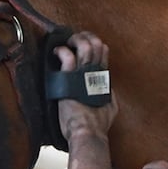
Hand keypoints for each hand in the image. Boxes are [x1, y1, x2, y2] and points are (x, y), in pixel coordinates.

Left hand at [55, 31, 117, 146]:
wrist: (87, 132)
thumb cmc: (97, 125)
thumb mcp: (111, 107)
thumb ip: (109, 95)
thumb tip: (108, 91)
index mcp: (104, 79)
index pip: (103, 51)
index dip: (94, 43)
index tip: (84, 44)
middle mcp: (95, 74)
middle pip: (96, 44)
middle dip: (85, 36)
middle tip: (75, 39)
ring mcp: (83, 76)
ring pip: (85, 46)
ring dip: (75, 39)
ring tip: (67, 42)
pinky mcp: (70, 80)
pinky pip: (67, 57)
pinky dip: (61, 51)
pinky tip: (56, 52)